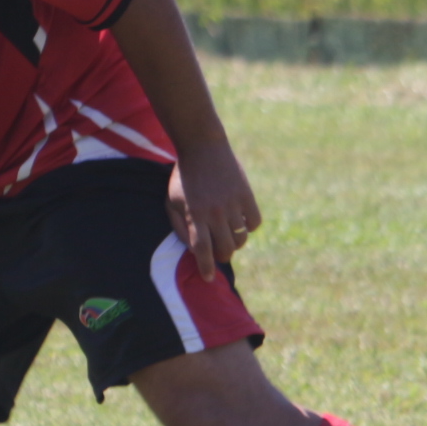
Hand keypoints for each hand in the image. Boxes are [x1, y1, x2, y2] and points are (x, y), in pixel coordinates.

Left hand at [166, 139, 259, 280]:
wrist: (203, 147)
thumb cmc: (183, 177)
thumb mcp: (171, 201)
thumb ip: (179, 227)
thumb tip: (194, 251)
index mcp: (194, 214)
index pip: (202, 250)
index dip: (205, 267)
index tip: (208, 278)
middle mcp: (215, 212)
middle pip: (225, 249)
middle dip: (221, 257)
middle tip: (218, 253)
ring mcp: (233, 203)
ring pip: (241, 239)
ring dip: (234, 243)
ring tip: (227, 235)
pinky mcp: (247, 195)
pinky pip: (255, 223)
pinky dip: (249, 227)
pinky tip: (239, 221)